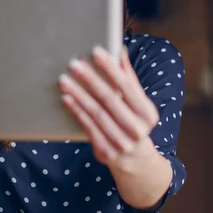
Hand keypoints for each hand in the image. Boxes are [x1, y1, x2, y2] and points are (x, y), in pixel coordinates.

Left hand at [59, 46, 159, 167]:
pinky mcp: (106, 152)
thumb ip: (129, 79)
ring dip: (79, 95)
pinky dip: (77, 112)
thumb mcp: (139, 104)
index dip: (111, 69)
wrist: (136, 161)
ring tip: (65, 80)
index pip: (128, 86)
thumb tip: (119, 52)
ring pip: (96, 114)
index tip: (96, 52)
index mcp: (147, 114)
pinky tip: (67, 99)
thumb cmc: (135, 123)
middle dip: (90, 80)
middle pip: (110, 99)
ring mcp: (121, 143)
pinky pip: (88, 128)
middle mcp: (136, 129)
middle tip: (74, 64)